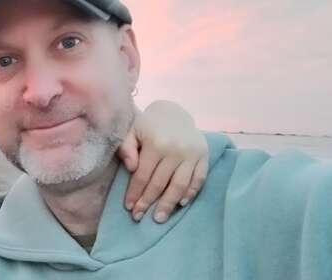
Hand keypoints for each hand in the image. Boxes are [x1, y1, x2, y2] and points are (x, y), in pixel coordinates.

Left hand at [116, 100, 207, 222]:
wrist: (173, 113)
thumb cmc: (148, 126)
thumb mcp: (132, 131)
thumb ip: (126, 148)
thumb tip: (130, 168)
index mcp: (156, 143)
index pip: (143, 174)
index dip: (135, 192)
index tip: (129, 207)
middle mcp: (176, 149)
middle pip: (160, 183)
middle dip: (148, 202)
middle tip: (139, 217)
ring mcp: (192, 153)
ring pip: (180, 185)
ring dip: (169, 204)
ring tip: (159, 218)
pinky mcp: (204, 156)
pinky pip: (199, 179)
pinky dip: (191, 193)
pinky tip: (180, 204)